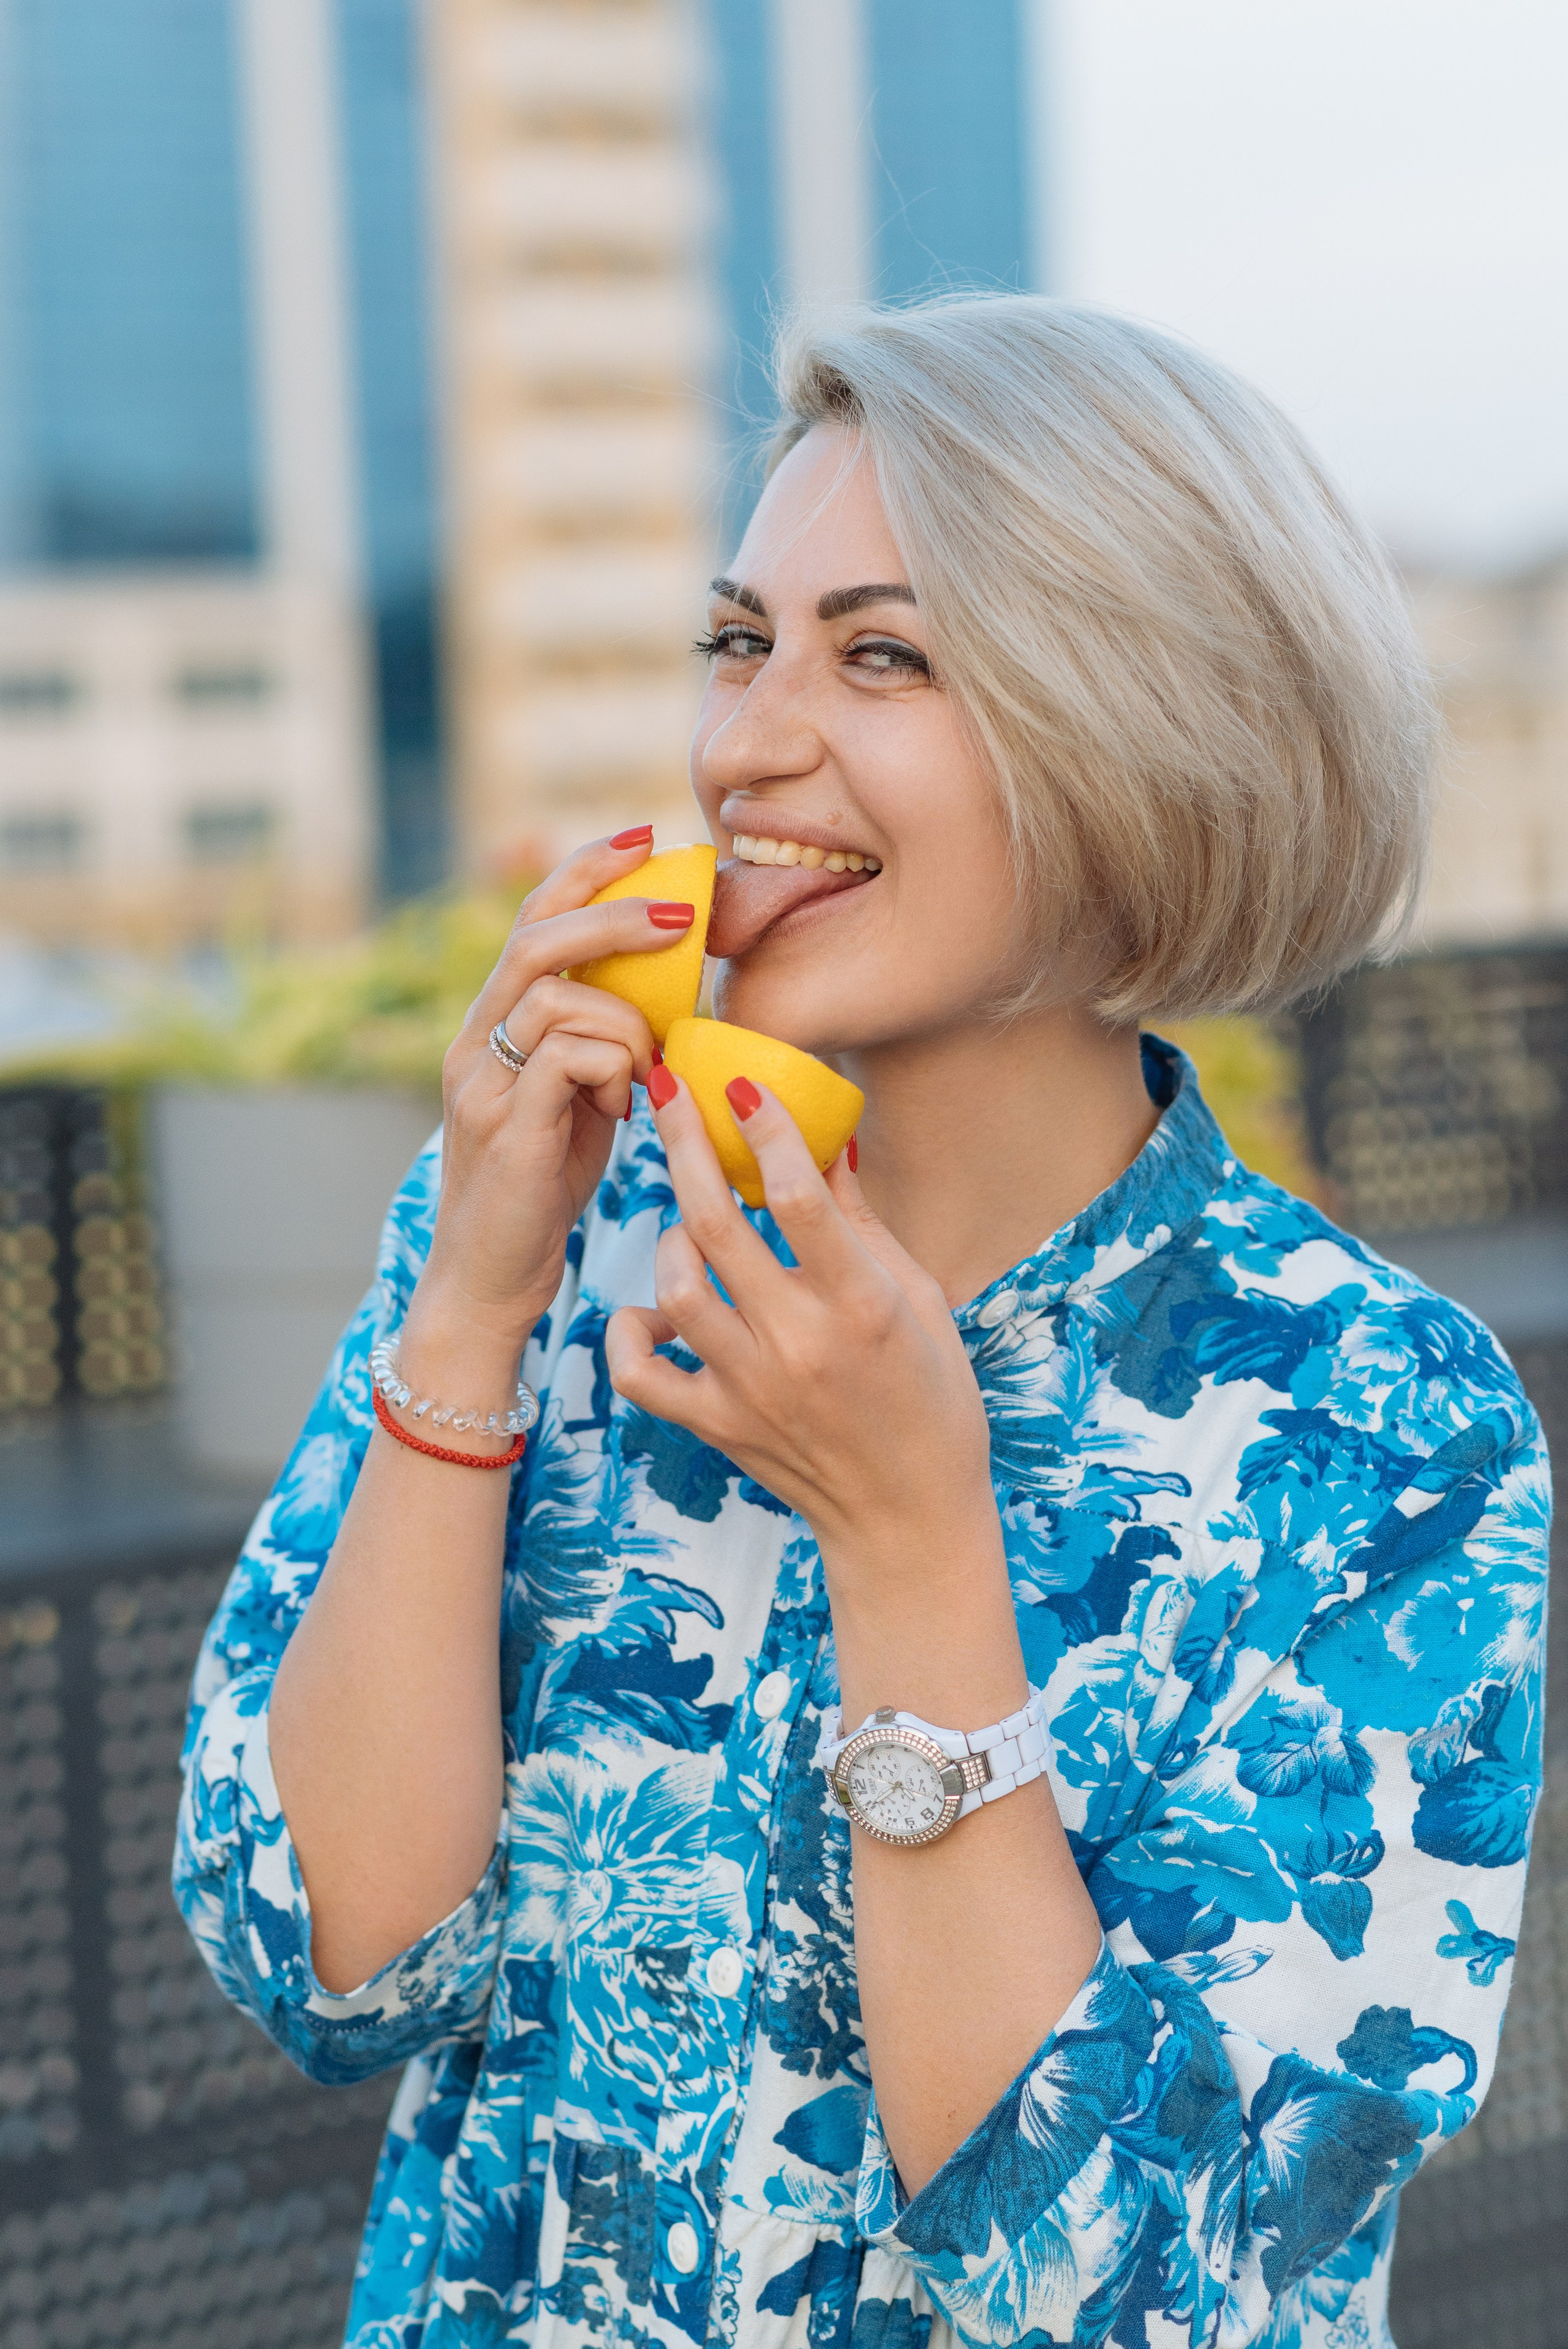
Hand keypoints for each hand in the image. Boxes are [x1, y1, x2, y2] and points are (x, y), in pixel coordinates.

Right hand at [412, 833, 692, 1350]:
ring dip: (627, 1024)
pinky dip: (612, 1068)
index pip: (532, 920)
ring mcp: (480, 1083)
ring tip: (648, 1073)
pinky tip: (625, 1107)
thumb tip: (663, 1003)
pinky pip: (565, 1058)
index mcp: (491, 1026)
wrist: (489, 1280)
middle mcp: (473, 1042)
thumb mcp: (576, 1103)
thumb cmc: (540, 1192)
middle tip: (684, 914)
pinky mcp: (502, 1127)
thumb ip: (598, 1048)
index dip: (585, 870)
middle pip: (537, 938)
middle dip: (616, 913)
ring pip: (558, 999)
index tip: (646, 837)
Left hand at [604, 1070, 994, 1580]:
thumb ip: (863, 1221)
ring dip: (670, 1235)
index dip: (766, 1129)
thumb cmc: (931, 1400)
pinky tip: (654, 1309)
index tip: (742, 1085)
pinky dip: (632, 1332)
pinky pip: (641, 1372)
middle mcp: (799, 1344)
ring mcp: (749, 1389)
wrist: (909, 1519)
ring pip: (673, 1287)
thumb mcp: (920, 1300)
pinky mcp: (716, 1425)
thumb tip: (827, 1139)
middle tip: (666, 1087)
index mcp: (863, 1306)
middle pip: (715, 1224)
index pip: (799, 1197)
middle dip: (683, 1142)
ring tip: (690, 1221)